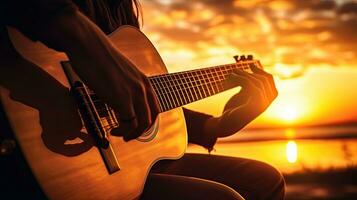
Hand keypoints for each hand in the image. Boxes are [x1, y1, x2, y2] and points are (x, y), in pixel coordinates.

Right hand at [39, 11, 159, 140]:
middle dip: (140, 131)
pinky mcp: (122, 98)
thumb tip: (117, 95)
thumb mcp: (119, 71)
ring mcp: (134, 93)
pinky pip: (129, 123)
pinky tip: (112, 130)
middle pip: (151, 118)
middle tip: (128, 135)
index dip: (147, 121)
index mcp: (143, 80)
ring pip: (142, 123)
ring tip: (119, 134)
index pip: (154, 107)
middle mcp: (143, 87)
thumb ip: (124, 84)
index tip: (136, 126)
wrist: (88, 45)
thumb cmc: (98, 56)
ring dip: (132, 134)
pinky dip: (122, 131)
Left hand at [203, 65, 277, 137]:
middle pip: (264, 79)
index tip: (250, 65)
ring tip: (231, 73)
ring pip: (257, 82)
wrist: (226, 123)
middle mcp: (267, 102)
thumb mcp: (244, 93)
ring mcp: (262, 105)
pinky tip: (230, 77)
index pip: (269, 80)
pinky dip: (240, 79)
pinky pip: (250, 86)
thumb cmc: (235, 108)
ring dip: (243, 75)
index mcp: (267, 99)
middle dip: (250, 72)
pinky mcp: (253, 106)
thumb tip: (253, 67)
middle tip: (237, 69)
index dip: (260, 70)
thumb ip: (251, 83)